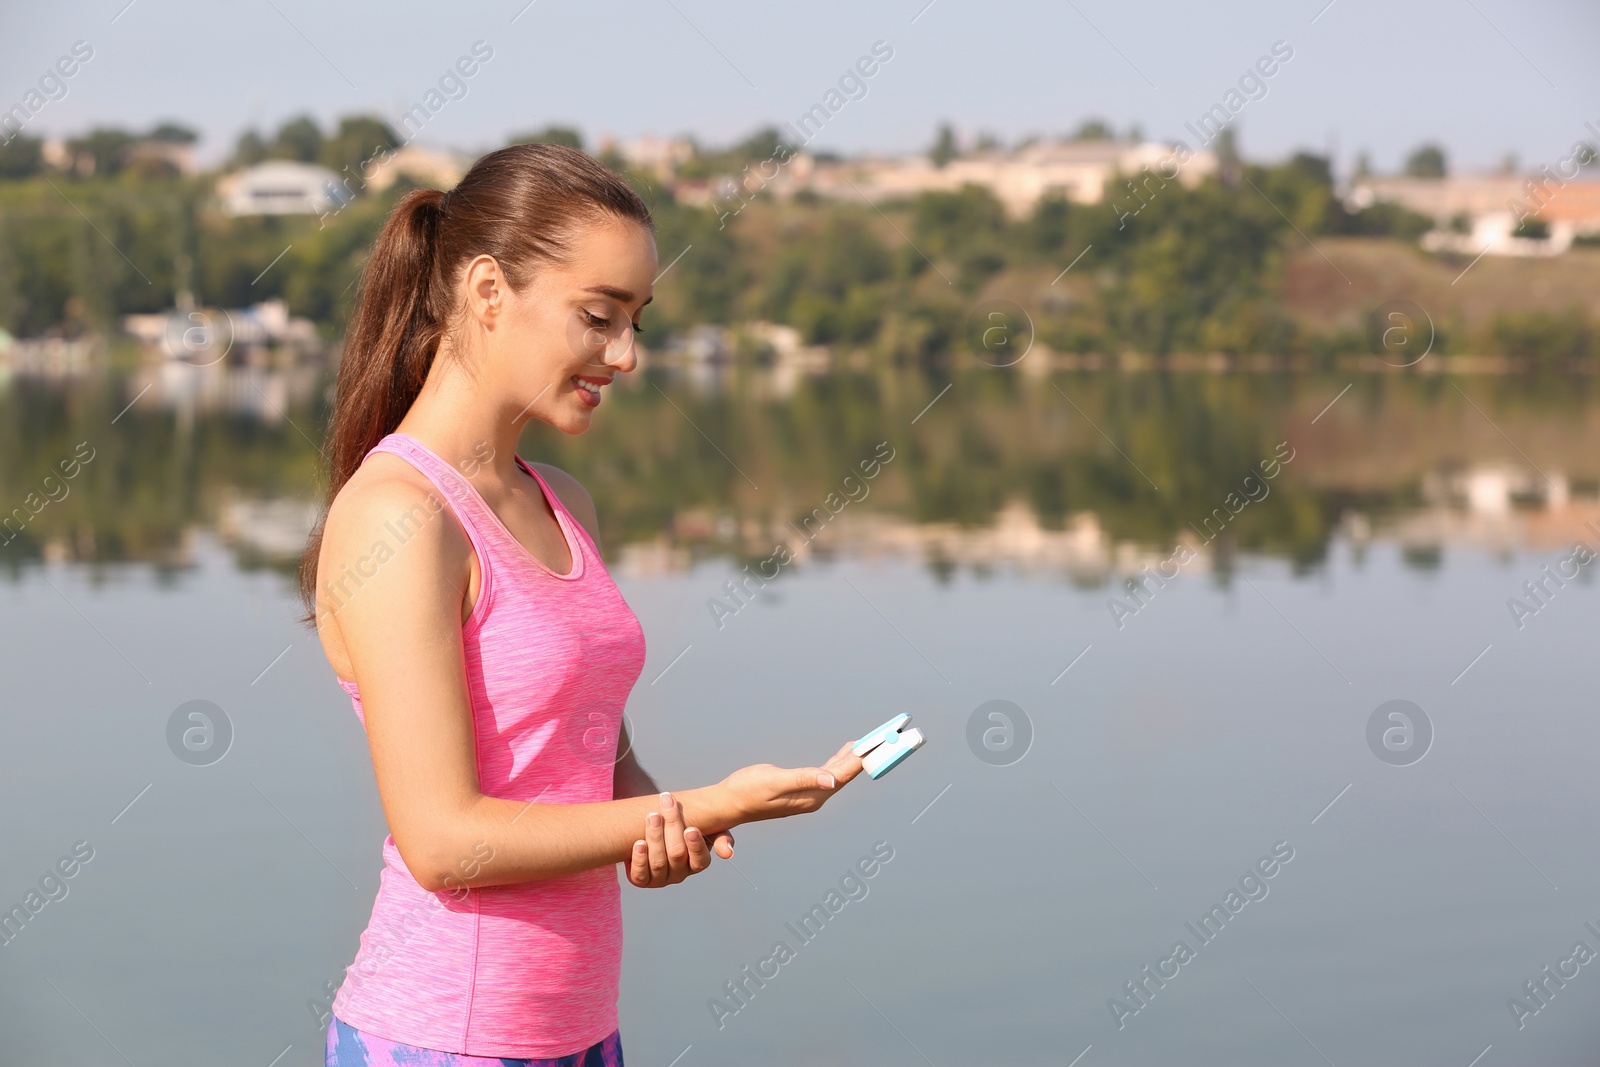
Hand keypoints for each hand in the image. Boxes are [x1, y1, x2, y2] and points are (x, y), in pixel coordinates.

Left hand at [627, 791, 728, 887]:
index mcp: (697, 863)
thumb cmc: (686, 825)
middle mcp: (680, 874)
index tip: (691, 828)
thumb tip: (728, 853)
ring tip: (653, 816)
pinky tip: (639, 843)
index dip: (695, 845)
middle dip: (672, 827)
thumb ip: (721, 837)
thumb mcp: (707, 829)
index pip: (700, 860)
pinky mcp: (642, 880)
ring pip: (658, 862)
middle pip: (677, 854)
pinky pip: (640, 874)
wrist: (657, 827)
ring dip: (655, 837)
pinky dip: (640, 859)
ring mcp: (660, 879)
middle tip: (667, 804)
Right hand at [717, 741, 865, 826]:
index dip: (861, 759)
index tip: (877, 744)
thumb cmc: (748, 790)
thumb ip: (804, 779)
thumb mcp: (775, 781)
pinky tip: (843, 754)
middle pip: (845, 775)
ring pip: (838, 774)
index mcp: (811, 796)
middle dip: (863, 758)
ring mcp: (808, 795)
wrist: (729, 803)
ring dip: (852, 759)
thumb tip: (832, 780)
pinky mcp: (801, 789)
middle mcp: (814, 797)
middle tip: (882, 739)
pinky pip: (827, 774)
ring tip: (868, 743)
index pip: (843, 775)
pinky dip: (838, 761)